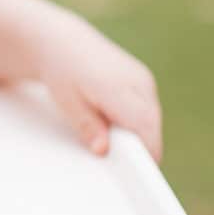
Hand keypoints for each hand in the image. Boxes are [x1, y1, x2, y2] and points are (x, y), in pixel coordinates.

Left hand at [39, 19, 161, 163]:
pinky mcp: (144, 79)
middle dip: (141, 148)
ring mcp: (143, 79)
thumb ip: (87, 126)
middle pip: (151, 126)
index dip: (145, 151)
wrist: (62, 42)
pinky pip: (148, 109)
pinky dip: (137, 122)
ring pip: (152, 119)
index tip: (139, 172)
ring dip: (139, 134)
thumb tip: (103, 150)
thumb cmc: (61, 71)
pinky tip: (117, 127)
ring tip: (115, 144)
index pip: (144, 126)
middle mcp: (137, 81)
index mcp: (117, 86)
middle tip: (122, 165)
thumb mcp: (67, 102)